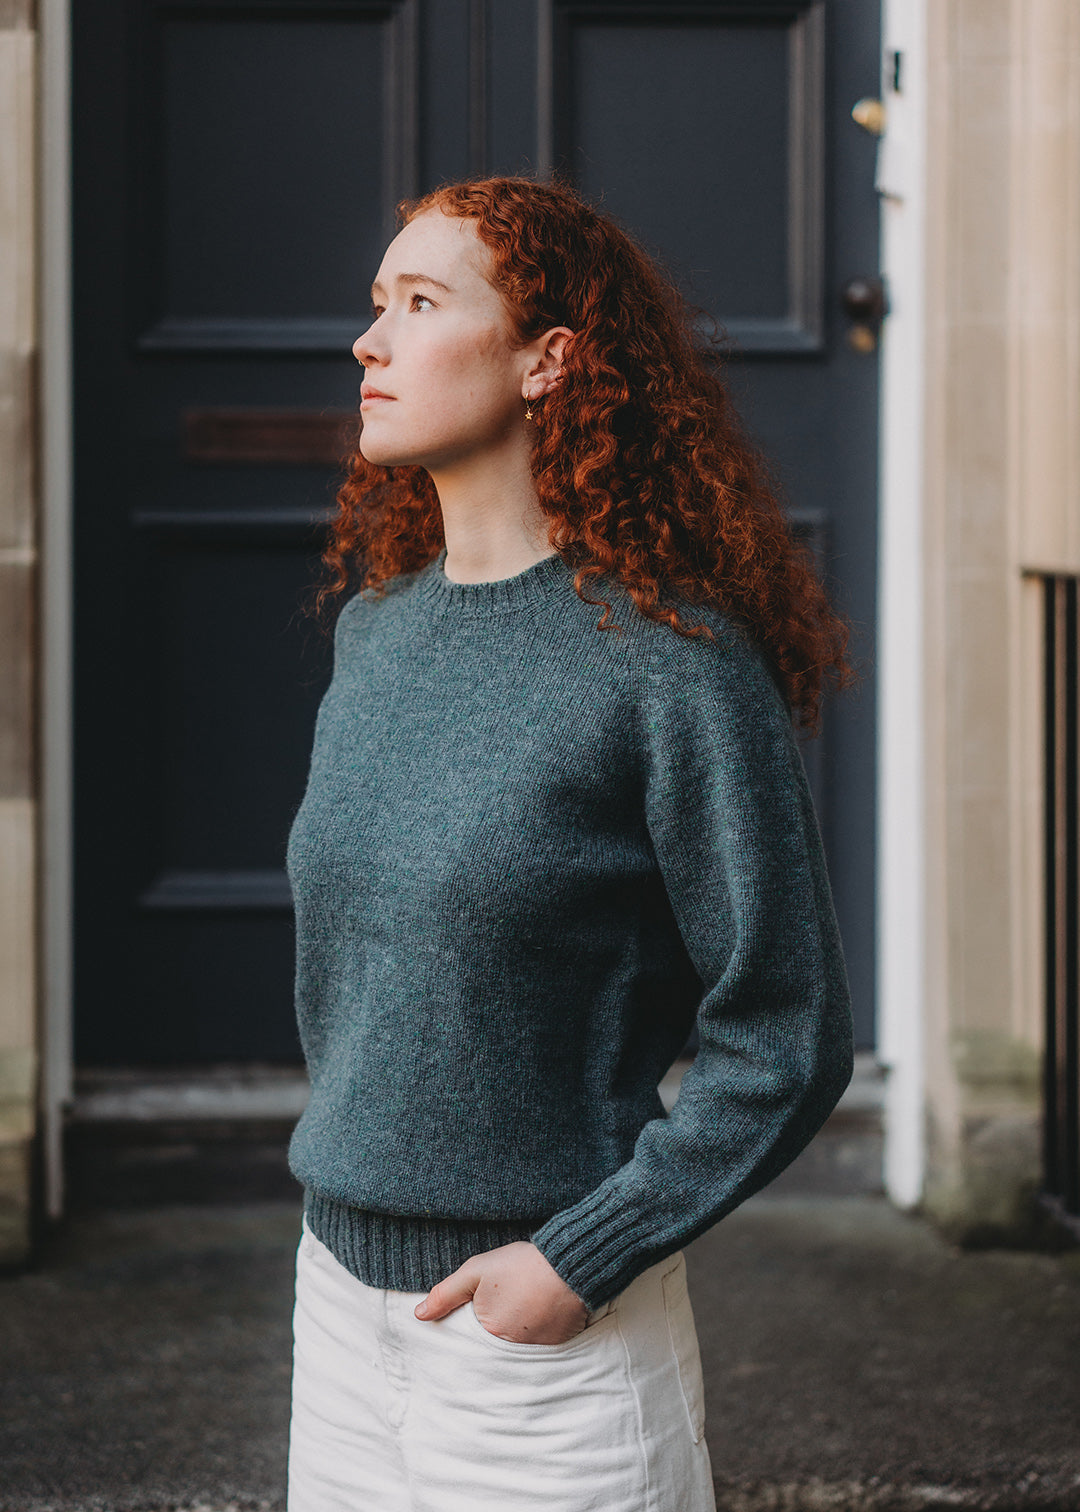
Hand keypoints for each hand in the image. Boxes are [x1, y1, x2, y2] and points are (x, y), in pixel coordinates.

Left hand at [414, 1240, 589, 1343]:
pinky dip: (538, 1328)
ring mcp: (536, 1349)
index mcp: (489, 1333)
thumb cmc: (521, 1266)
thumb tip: (419, 1315)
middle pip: (495, 1341)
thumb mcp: (477, 1271)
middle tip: (508, 1301)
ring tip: (524, 1301)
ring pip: (518, 1342)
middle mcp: (511, 1349)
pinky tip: (540, 1308)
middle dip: (498, 1324)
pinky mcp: (559, 1343)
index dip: (475, 1319)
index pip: (472, 1337)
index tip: (484, 1304)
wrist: (570, 1264)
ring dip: (519, 1327)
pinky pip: (541, 1341)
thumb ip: (445, 1294)